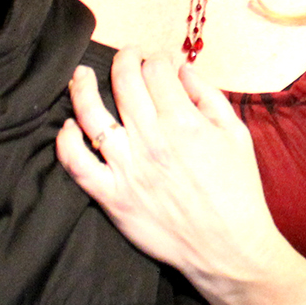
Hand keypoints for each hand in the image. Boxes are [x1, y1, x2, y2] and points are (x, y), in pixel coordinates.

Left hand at [57, 53, 297, 297]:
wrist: (228, 248)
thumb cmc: (238, 191)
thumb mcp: (237, 135)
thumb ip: (209, 98)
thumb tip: (184, 71)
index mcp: (184, 122)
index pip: (157, 71)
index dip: (157, 58)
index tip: (159, 60)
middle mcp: (151, 140)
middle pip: (124, 83)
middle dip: (124, 60)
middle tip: (126, 56)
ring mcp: (127, 168)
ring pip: (92, 115)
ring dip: (82, 88)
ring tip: (80, 76)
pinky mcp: (112, 196)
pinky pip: (77, 163)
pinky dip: (67, 141)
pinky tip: (69, 127)